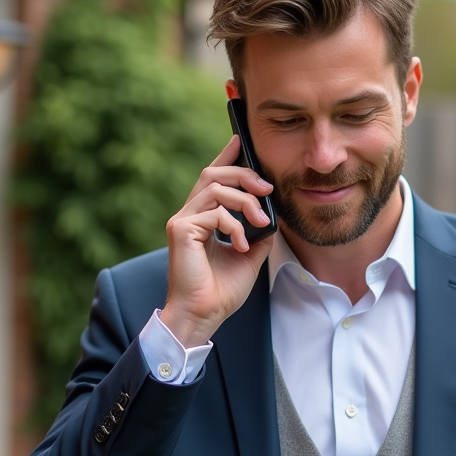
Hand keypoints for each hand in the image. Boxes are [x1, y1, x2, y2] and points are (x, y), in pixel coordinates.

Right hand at [161, 136, 275, 346]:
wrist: (203, 316)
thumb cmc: (221, 290)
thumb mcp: (249, 255)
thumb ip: (258, 231)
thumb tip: (274, 213)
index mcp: (202, 216)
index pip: (214, 177)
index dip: (227, 154)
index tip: (242, 139)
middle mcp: (189, 213)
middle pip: (214, 173)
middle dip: (245, 174)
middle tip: (267, 189)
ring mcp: (182, 220)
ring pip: (216, 188)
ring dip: (245, 201)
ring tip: (260, 222)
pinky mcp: (180, 230)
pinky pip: (214, 213)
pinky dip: (234, 226)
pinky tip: (241, 247)